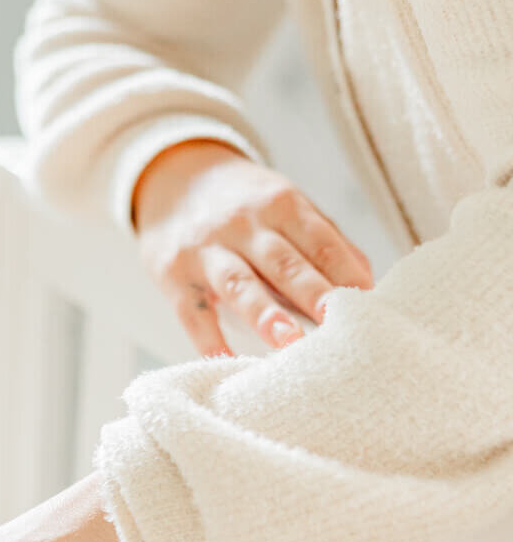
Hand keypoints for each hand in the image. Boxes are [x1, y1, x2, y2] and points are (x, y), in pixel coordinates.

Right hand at [133, 140, 372, 356]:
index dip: (343, 269)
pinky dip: (208, 340)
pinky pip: (192, 313)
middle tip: (336, 322)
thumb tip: (366, 280)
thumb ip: (323, 238)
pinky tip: (226, 363)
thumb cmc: (243, 203)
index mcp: (279, 203)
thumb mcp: (284, 204)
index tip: (367, 301)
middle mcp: (243, 223)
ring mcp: (206, 249)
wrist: (172, 178)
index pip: (318, 238)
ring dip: (264, 313)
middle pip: (282, 261)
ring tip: (289, 341)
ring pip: (238, 283)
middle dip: (311, 291)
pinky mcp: (173, 276)